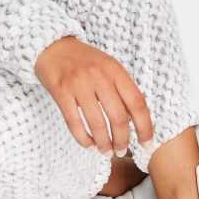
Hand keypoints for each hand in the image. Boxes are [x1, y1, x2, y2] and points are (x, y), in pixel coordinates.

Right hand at [34, 35, 153, 154]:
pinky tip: (89, 145)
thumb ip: (121, 87)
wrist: (52, 47)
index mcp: (114, 69)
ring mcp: (79, 84)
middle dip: (122, 140)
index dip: (145, 126)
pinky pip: (74, 123)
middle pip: (118, 117)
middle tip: (122, 150)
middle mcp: (98, 76)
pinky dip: (83, 139)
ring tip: (106, 151)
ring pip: (97, 123)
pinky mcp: (61, 92)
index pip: (137, 102)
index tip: (147, 143)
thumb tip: (134, 120)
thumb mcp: (107, 65)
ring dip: (104, 143)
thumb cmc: (83, 60)